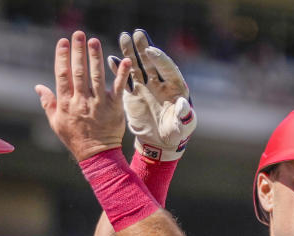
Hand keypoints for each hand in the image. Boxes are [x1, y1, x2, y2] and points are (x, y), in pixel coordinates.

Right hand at [36, 31, 127, 161]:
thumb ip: (48, 102)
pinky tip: (125, 61)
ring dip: (95, 57)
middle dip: (78, 52)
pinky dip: (122, 74)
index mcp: (66, 103)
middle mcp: (81, 101)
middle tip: (79, 35)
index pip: (62, 75)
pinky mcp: (114, 107)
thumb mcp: (56, 123)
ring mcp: (98, 104)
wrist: (97, 155)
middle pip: (78, 72)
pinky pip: (119, 88)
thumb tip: (38, 86)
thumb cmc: (75, 139)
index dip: (62, 57)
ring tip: (94, 41)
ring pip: (96, 76)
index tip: (63, 42)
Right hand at [109, 29, 195, 161]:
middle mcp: (160, 83)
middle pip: (152, 62)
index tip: (151, 51)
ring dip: (130, 52)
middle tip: (137, 34)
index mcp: (175, 88)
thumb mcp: (181, 127)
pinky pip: (125, 78)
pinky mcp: (133, 92)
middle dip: (144, 49)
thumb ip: (182, 116)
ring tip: (124, 36)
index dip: (160, 60)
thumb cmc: (176, 134)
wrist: (160, 142)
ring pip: (137, 66)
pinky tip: (110, 59)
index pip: (168, 69)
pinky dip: (118, 69)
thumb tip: (183, 104)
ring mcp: (146, 86)